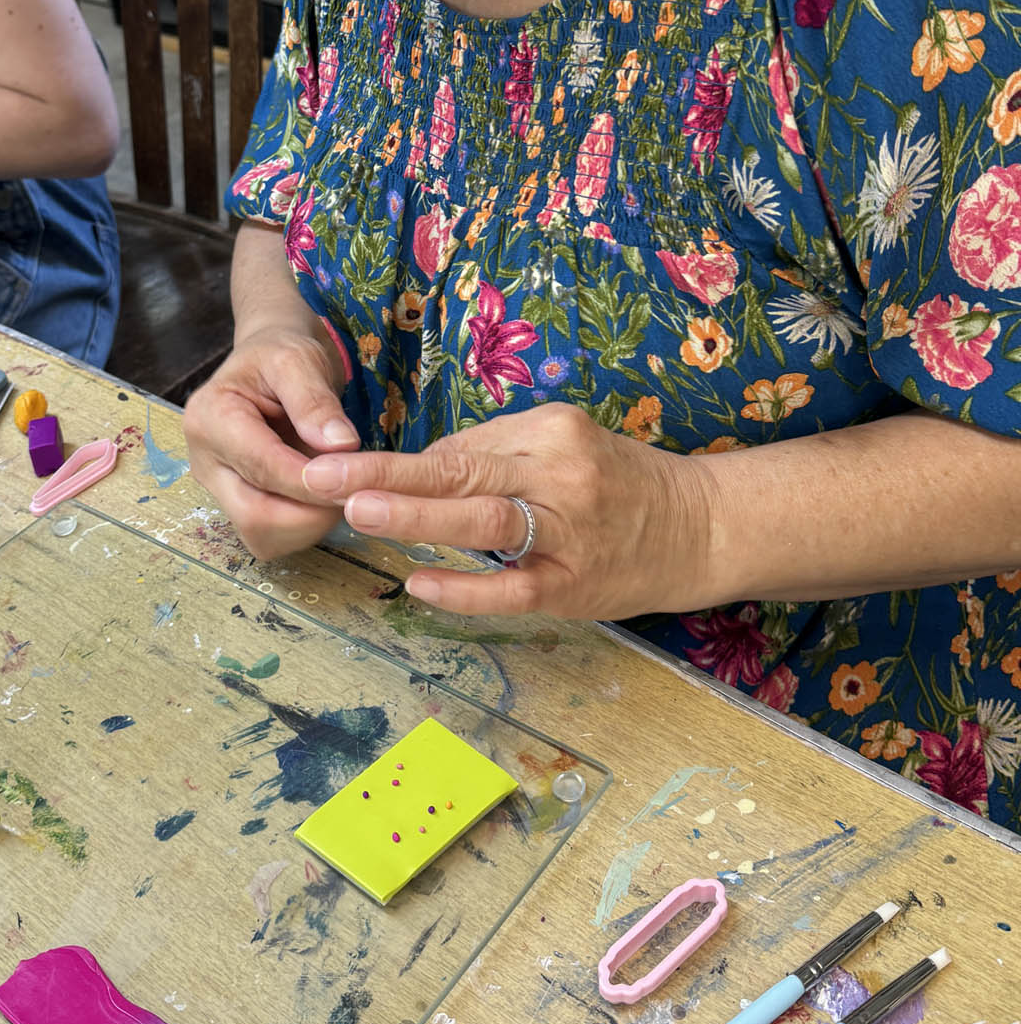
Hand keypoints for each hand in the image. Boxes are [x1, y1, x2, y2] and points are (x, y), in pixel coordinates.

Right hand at [183, 324, 360, 558]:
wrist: (268, 366)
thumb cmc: (280, 355)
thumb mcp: (299, 359)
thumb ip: (315, 401)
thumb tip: (341, 445)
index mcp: (210, 418)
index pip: (262, 467)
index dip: (312, 481)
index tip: (356, 478)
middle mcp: (205, 461)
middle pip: (255, 516)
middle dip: (312, 513)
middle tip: (355, 491)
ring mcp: (218, 488)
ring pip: (263, 536)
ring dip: (310, 525)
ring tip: (340, 488)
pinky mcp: (237, 505)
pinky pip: (271, 537)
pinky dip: (304, 527)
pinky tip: (323, 497)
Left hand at [300, 403, 715, 618]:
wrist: (699, 527)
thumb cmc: (618, 482)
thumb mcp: (564, 443)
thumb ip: (497, 452)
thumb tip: (422, 469)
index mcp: (552, 432)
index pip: (460, 445)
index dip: (396, 459)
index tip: (336, 461)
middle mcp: (560, 475)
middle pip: (462, 472)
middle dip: (387, 476)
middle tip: (323, 477)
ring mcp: (569, 534)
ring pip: (484, 523)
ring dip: (418, 516)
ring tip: (361, 512)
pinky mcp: (575, 587)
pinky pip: (512, 591)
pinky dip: (464, 589)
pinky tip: (418, 584)